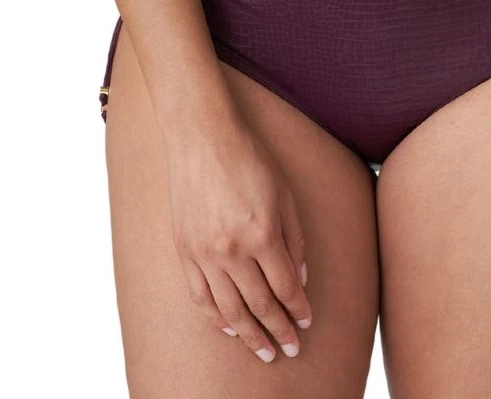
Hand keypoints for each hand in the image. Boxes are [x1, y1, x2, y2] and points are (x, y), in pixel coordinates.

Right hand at [164, 115, 312, 363]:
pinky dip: (216, 319)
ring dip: (249, 335)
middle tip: (290, 349)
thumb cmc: (249, 160)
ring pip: (229, 310)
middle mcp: (232, 250)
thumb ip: (294, 240)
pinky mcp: (184, 251)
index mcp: (261, 234)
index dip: (298, 309)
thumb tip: (300, 280)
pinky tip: (230, 330)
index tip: (307, 323)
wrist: (201, 138)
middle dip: (278, 330)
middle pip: (259, 304)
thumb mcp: (284, 194)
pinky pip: (200, 297)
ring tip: (264, 351)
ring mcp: (204, 253)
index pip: (285, 286)